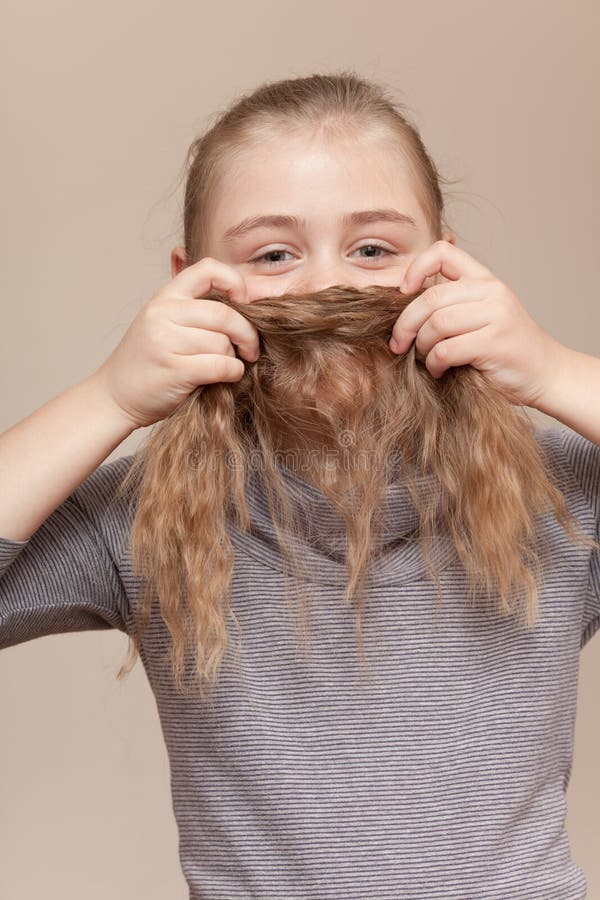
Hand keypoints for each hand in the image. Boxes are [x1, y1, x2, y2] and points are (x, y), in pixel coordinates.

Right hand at [92, 257, 259, 429]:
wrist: (114, 396)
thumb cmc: (149, 362)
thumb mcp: (164, 323)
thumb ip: (195, 310)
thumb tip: (245, 297)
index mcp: (165, 297)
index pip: (208, 269)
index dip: (234, 282)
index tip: (244, 303)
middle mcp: (162, 313)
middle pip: (224, 314)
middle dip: (247, 334)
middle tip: (251, 348)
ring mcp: (165, 341)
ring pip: (223, 343)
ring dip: (234, 358)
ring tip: (225, 365)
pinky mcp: (173, 369)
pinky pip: (221, 365)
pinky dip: (232, 372)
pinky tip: (227, 376)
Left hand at [389, 239, 565, 407]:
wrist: (546, 374)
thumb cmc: (505, 349)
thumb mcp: (482, 316)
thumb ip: (452, 304)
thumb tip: (403, 300)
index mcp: (485, 279)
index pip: (442, 252)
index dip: (415, 268)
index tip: (404, 294)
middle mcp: (492, 291)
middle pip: (430, 297)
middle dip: (405, 324)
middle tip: (398, 344)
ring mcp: (496, 315)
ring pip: (436, 324)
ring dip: (421, 347)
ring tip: (426, 359)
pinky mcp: (495, 342)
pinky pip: (446, 350)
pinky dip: (434, 363)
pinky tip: (439, 370)